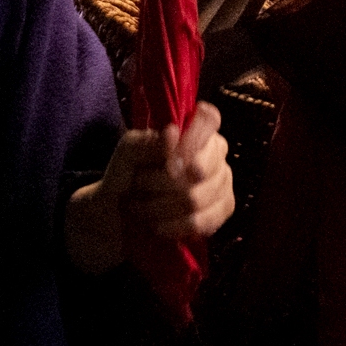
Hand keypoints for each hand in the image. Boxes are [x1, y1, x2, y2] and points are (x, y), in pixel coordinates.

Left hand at [66, 102, 234, 276]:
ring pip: (197, 198)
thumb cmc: (127, 175)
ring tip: (142, 207)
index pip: (209, 120)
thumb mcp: (126, 153)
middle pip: (199, 168)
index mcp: (195, 128)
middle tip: (139, 185)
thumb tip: (173, 133)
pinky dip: (175, 226)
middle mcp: (215, 151)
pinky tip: (159, 225)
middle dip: (162, 182)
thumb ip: (147, 142)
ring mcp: (223, 180)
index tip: (165, 160)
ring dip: (161, 206)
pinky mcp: (224, 208)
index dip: (189, 142)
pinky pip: (205, 221)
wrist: (120, 213)